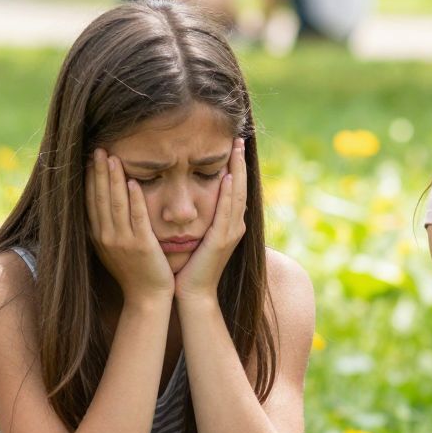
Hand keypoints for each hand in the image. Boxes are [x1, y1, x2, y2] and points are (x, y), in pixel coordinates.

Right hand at [88, 149, 173, 301]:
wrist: (146, 298)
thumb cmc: (133, 272)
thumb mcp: (112, 248)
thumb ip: (107, 227)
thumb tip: (100, 205)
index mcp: (98, 235)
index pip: (90, 200)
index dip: (89, 178)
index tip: (90, 158)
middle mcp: (106, 236)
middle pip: (99, 197)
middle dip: (98, 171)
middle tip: (98, 148)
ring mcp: (122, 241)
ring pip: (115, 204)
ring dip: (113, 179)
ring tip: (113, 157)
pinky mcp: (141, 245)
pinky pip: (137, 217)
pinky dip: (134, 199)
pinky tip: (134, 181)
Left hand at [175, 144, 246, 303]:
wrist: (193, 294)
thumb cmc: (190, 268)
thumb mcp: (198, 238)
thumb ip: (201, 220)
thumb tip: (191, 202)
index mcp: (230, 224)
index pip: (235, 189)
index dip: (237, 167)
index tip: (234, 146)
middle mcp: (235, 226)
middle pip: (241, 187)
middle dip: (241, 162)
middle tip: (240, 138)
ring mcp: (231, 233)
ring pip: (237, 194)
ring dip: (238, 170)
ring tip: (237, 148)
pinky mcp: (222, 240)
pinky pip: (226, 211)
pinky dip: (228, 193)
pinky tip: (227, 176)